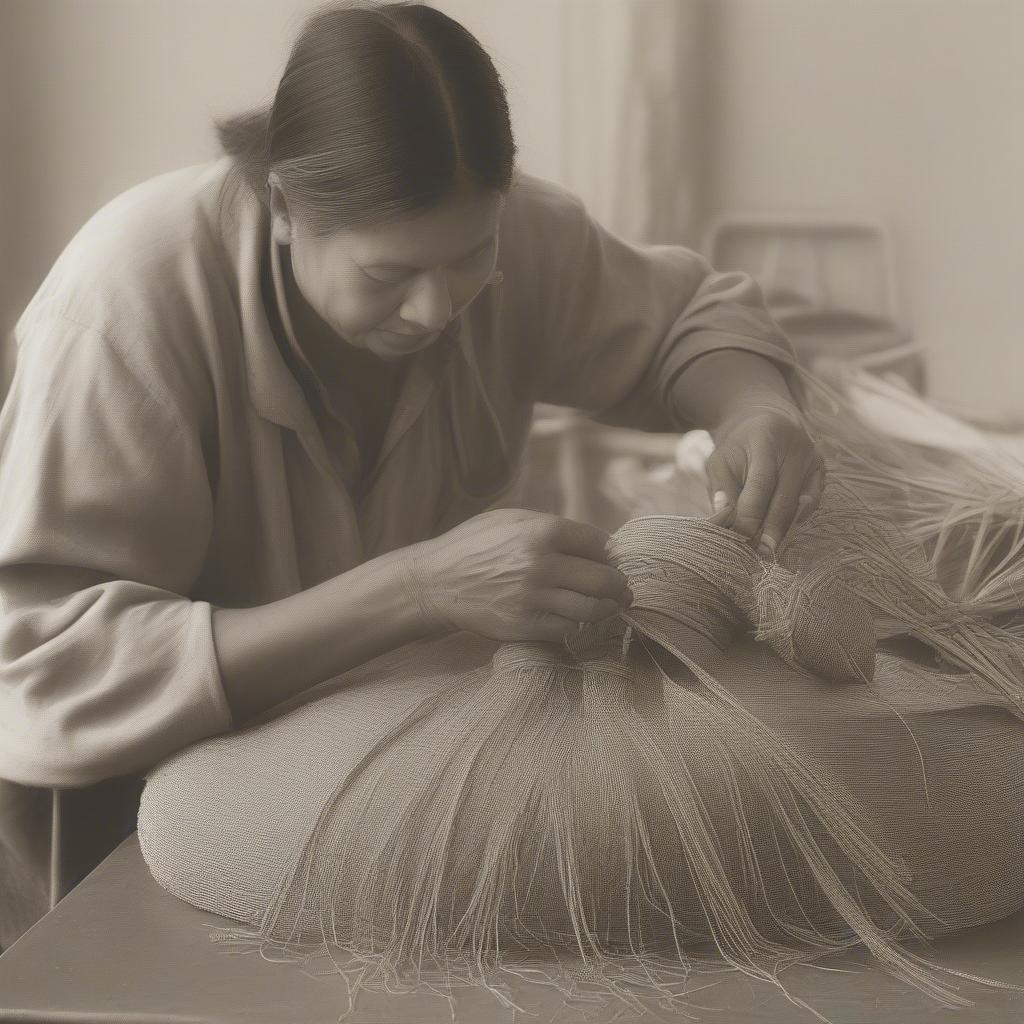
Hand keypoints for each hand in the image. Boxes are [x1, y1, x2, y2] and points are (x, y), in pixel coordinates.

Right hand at [403, 509, 632, 643]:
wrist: (435, 583)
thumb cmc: (474, 546)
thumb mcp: (512, 520)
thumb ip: (553, 527)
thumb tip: (596, 544)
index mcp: (542, 531)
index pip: (600, 544)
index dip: (611, 554)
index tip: (611, 561)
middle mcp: (542, 564)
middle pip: (605, 579)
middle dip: (618, 585)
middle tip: (620, 588)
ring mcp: (533, 598)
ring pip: (593, 609)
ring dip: (607, 609)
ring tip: (609, 606)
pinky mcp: (524, 625)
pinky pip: (569, 630)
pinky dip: (581, 627)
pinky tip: (581, 621)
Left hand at [704, 401, 824, 556]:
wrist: (764, 422)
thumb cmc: (737, 447)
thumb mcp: (720, 460)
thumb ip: (721, 488)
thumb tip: (723, 518)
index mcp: (766, 438)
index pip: (761, 483)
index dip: (751, 514)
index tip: (741, 538)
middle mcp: (796, 447)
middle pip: (785, 497)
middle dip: (771, 530)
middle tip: (760, 555)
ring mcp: (813, 458)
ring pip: (801, 503)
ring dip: (784, 528)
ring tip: (768, 550)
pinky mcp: (822, 469)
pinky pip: (813, 501)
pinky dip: (798, 518)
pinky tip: (783, 531)